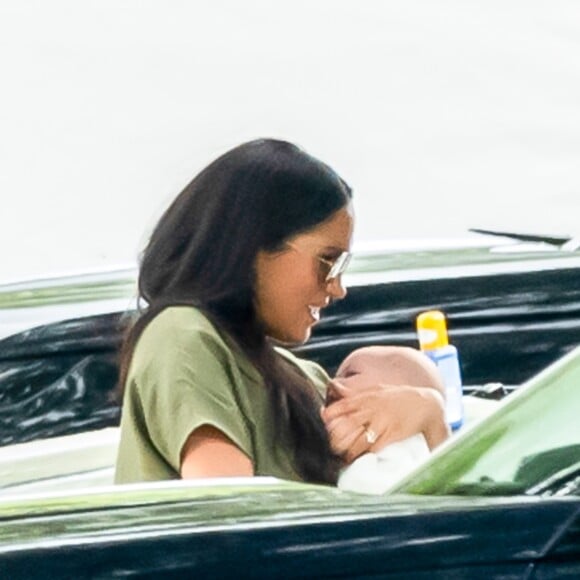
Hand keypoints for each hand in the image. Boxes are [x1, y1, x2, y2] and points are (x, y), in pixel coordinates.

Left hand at [321, 380, 448, 463]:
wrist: (426, 405)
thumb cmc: (399, 397)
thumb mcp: (377, 389)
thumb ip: (357, 392)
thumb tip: (334, 387)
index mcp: (367, 398)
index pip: (343, 406)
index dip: (330, 415)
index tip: (324, 422)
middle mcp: (373, 409)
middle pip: (348, 424)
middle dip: (337, 437)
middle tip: (332, 446)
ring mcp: (383, 423)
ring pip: (360, 440)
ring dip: (350, 451)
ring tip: (346, 457)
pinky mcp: (393, 435)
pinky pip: (375, 447)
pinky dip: (366, 454)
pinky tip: (361, 458)